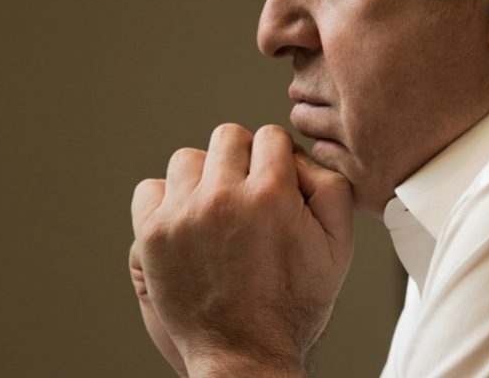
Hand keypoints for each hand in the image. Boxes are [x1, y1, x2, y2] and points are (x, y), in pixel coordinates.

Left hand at [129, 124, 353, 376]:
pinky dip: (165, 200)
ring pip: (188, 158)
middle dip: (241, 159)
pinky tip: (185, 222)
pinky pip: (149, 188)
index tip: (273, 180)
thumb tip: (296, 154)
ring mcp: (183, 215)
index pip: (270, 135)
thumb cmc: (294, 304)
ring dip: (203, 178)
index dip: (276, 157)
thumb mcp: (339, 244)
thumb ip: (329, 184)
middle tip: (246, 193)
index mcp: (271, 194)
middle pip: (228, 137)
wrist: (246, 353)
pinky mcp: (152, 235)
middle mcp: (223, 198)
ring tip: (215, 211)